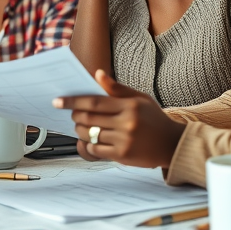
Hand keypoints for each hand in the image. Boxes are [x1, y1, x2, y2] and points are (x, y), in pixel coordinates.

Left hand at [52, 69, 183, 168]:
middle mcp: (126, 123)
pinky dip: (89, 145)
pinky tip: (92, 141)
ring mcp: (124, 140)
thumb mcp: (140, 99)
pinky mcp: (122, 156)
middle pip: (88, 118)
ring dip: (80, 131)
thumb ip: (117, 88)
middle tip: (72, 115)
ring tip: (81, 127)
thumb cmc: (154, 119)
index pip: (93, 101)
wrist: (172, 144)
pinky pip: (96, 150)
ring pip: (90, 135)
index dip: (72, 101)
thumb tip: (97, 73)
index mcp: (129, 106)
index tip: (57, 101)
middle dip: (74, 116)